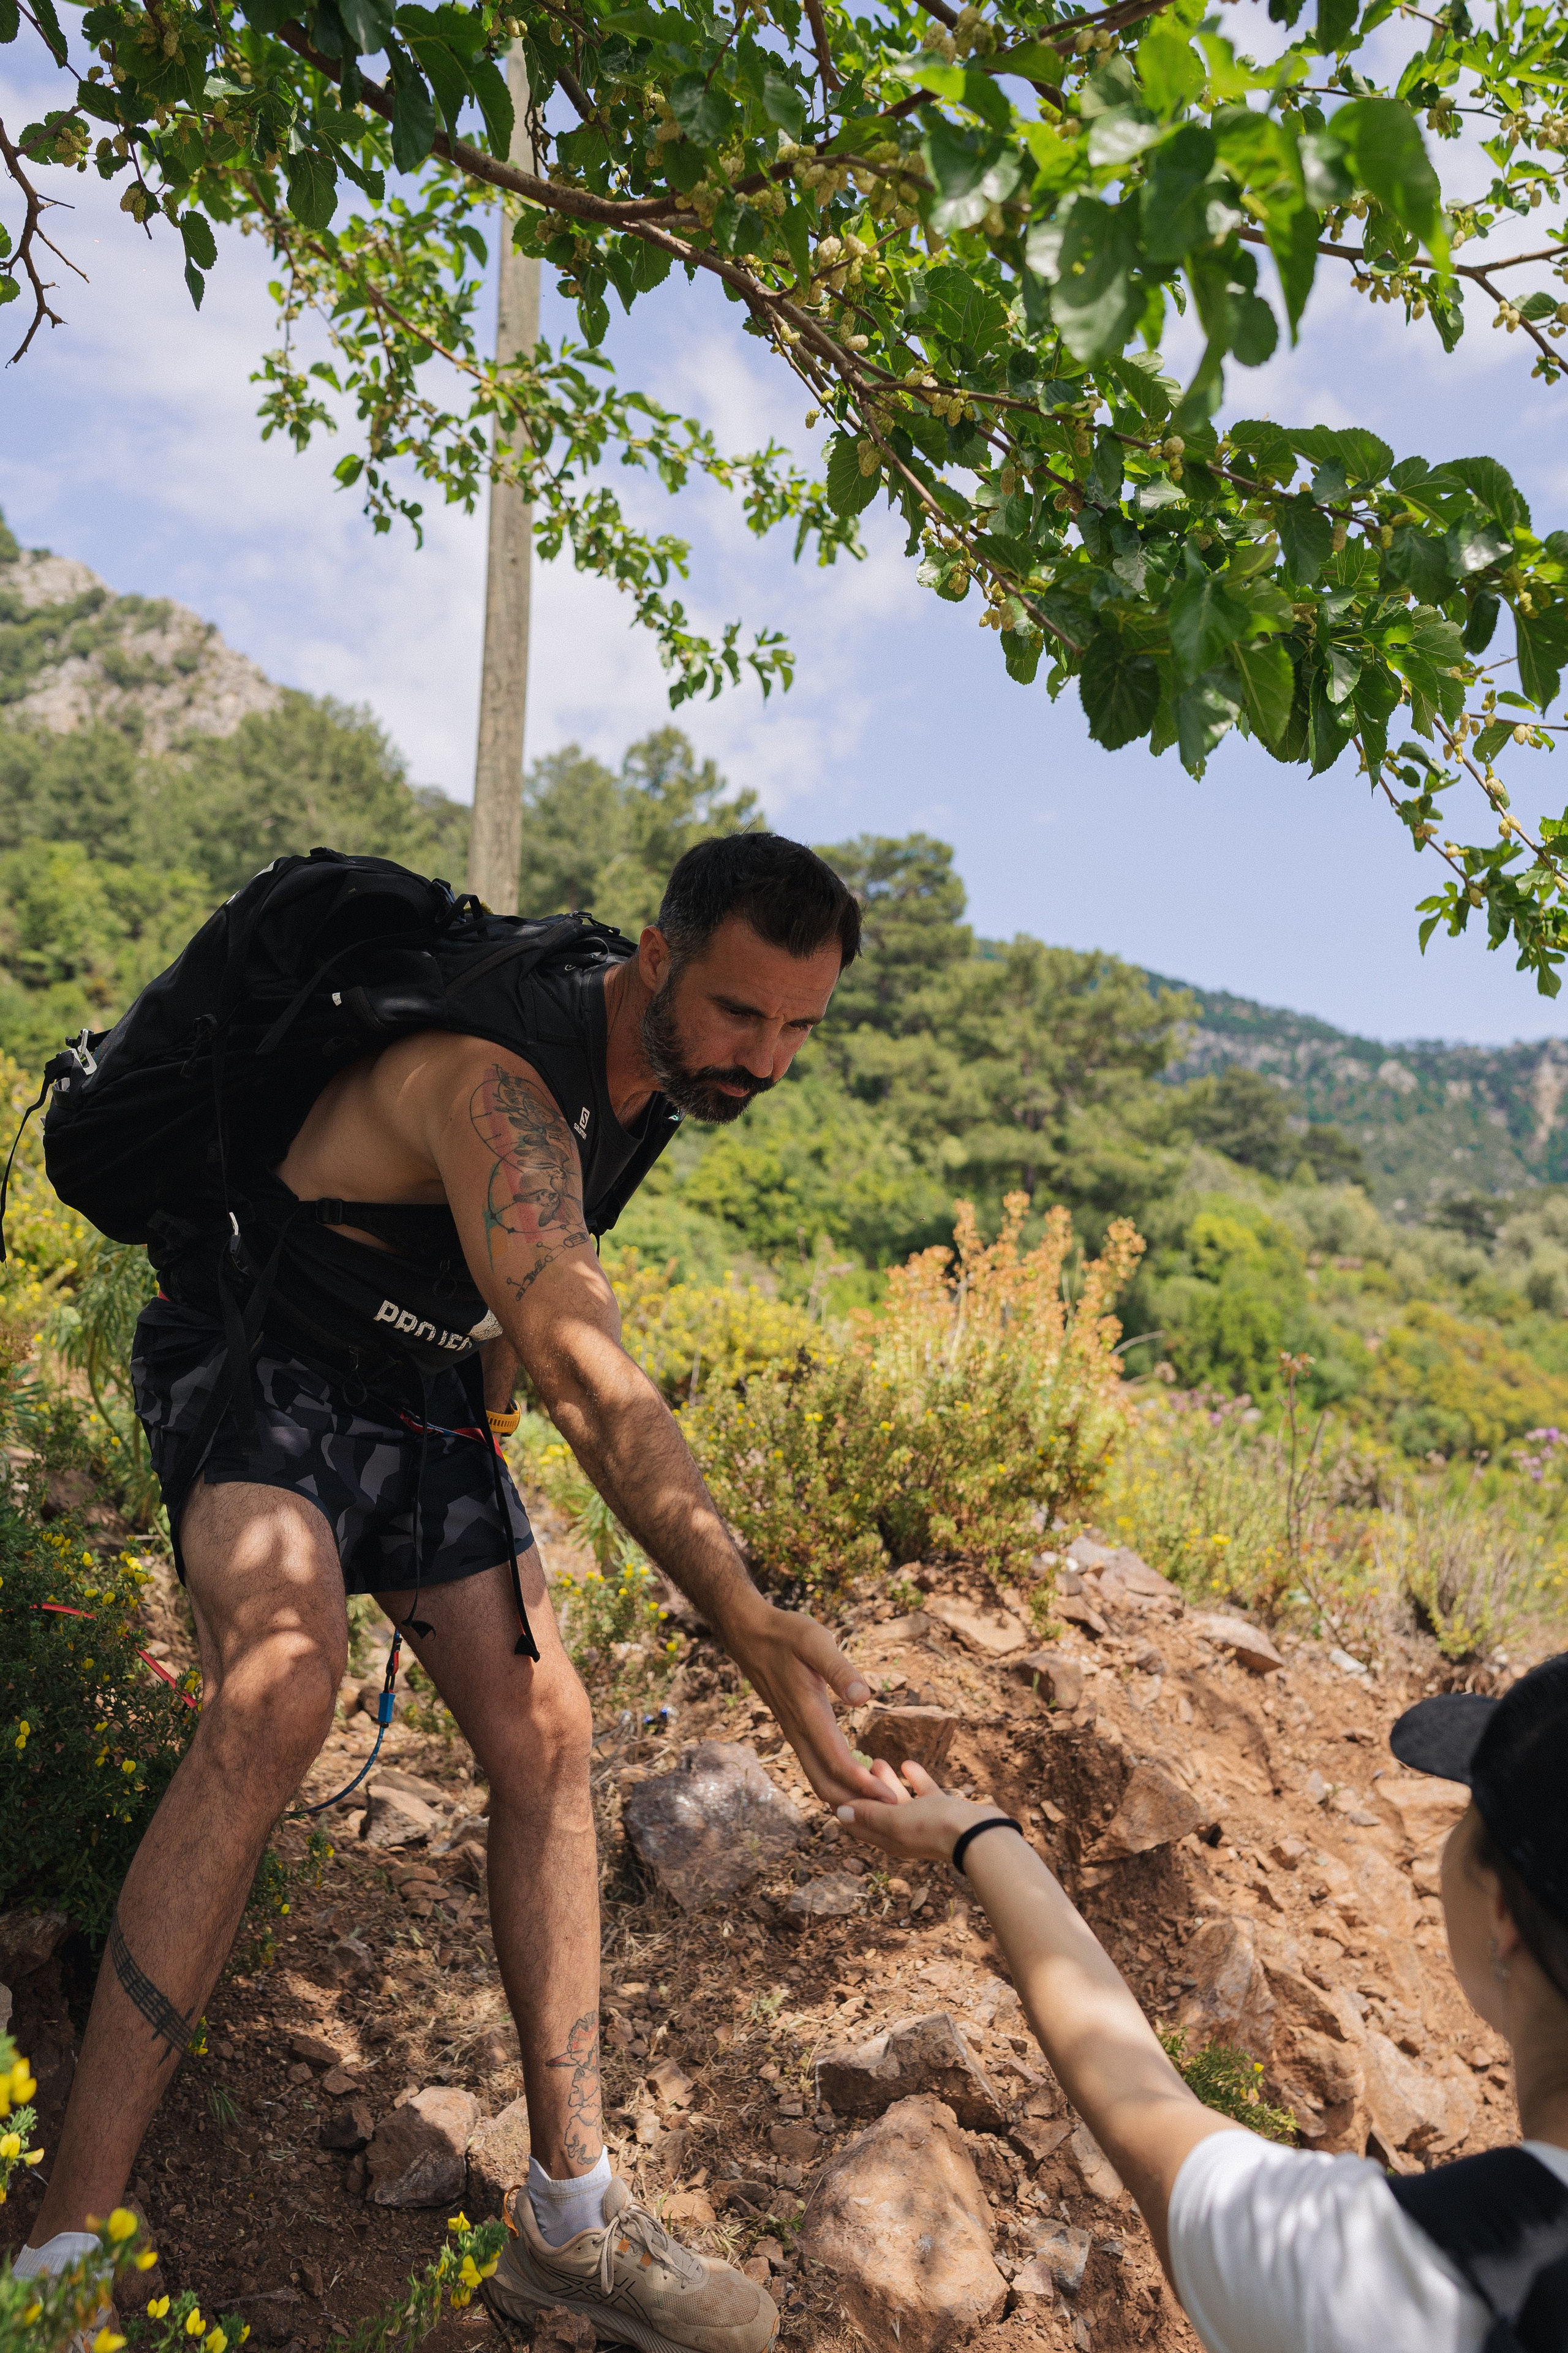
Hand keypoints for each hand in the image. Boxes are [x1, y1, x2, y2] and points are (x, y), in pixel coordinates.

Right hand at [724, 1599, 892, 1809]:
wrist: (749, 1634)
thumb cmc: (786, 1634)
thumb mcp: (816, 1641)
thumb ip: (839, 1670)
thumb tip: (864, 1697)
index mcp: (807, 1712)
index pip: (836, 1762)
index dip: (862, 1785)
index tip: (890, 1798)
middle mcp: (798, 1729)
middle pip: (824, 1783)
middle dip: (855, 1802)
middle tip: (891, 1807)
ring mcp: (794, 1731)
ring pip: (817, 1777)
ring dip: (845, 1793)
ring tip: (878, 1797)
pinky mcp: (794, 1728)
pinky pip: (814, 1765)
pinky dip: (836, 1779)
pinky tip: (858, 1775)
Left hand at [835, 1758, 1007, 1867]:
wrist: (980, 1834)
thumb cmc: (935, 1827)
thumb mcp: (896, 1820)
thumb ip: (869, 1815)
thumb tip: (839, 1812)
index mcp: (888, 1839)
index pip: (857, 1822)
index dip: (844, 1803)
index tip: (833, 1781)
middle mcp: (903, 1833)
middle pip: (876, 1809)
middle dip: (863, 1788)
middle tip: (852, 1764)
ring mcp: (924, 1822)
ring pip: (899, 1800)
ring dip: (886, 1782)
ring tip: (876, 1760)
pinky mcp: (942, 1812)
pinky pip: (923, 1794)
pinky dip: (914, 1780)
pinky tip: (908, 1763)